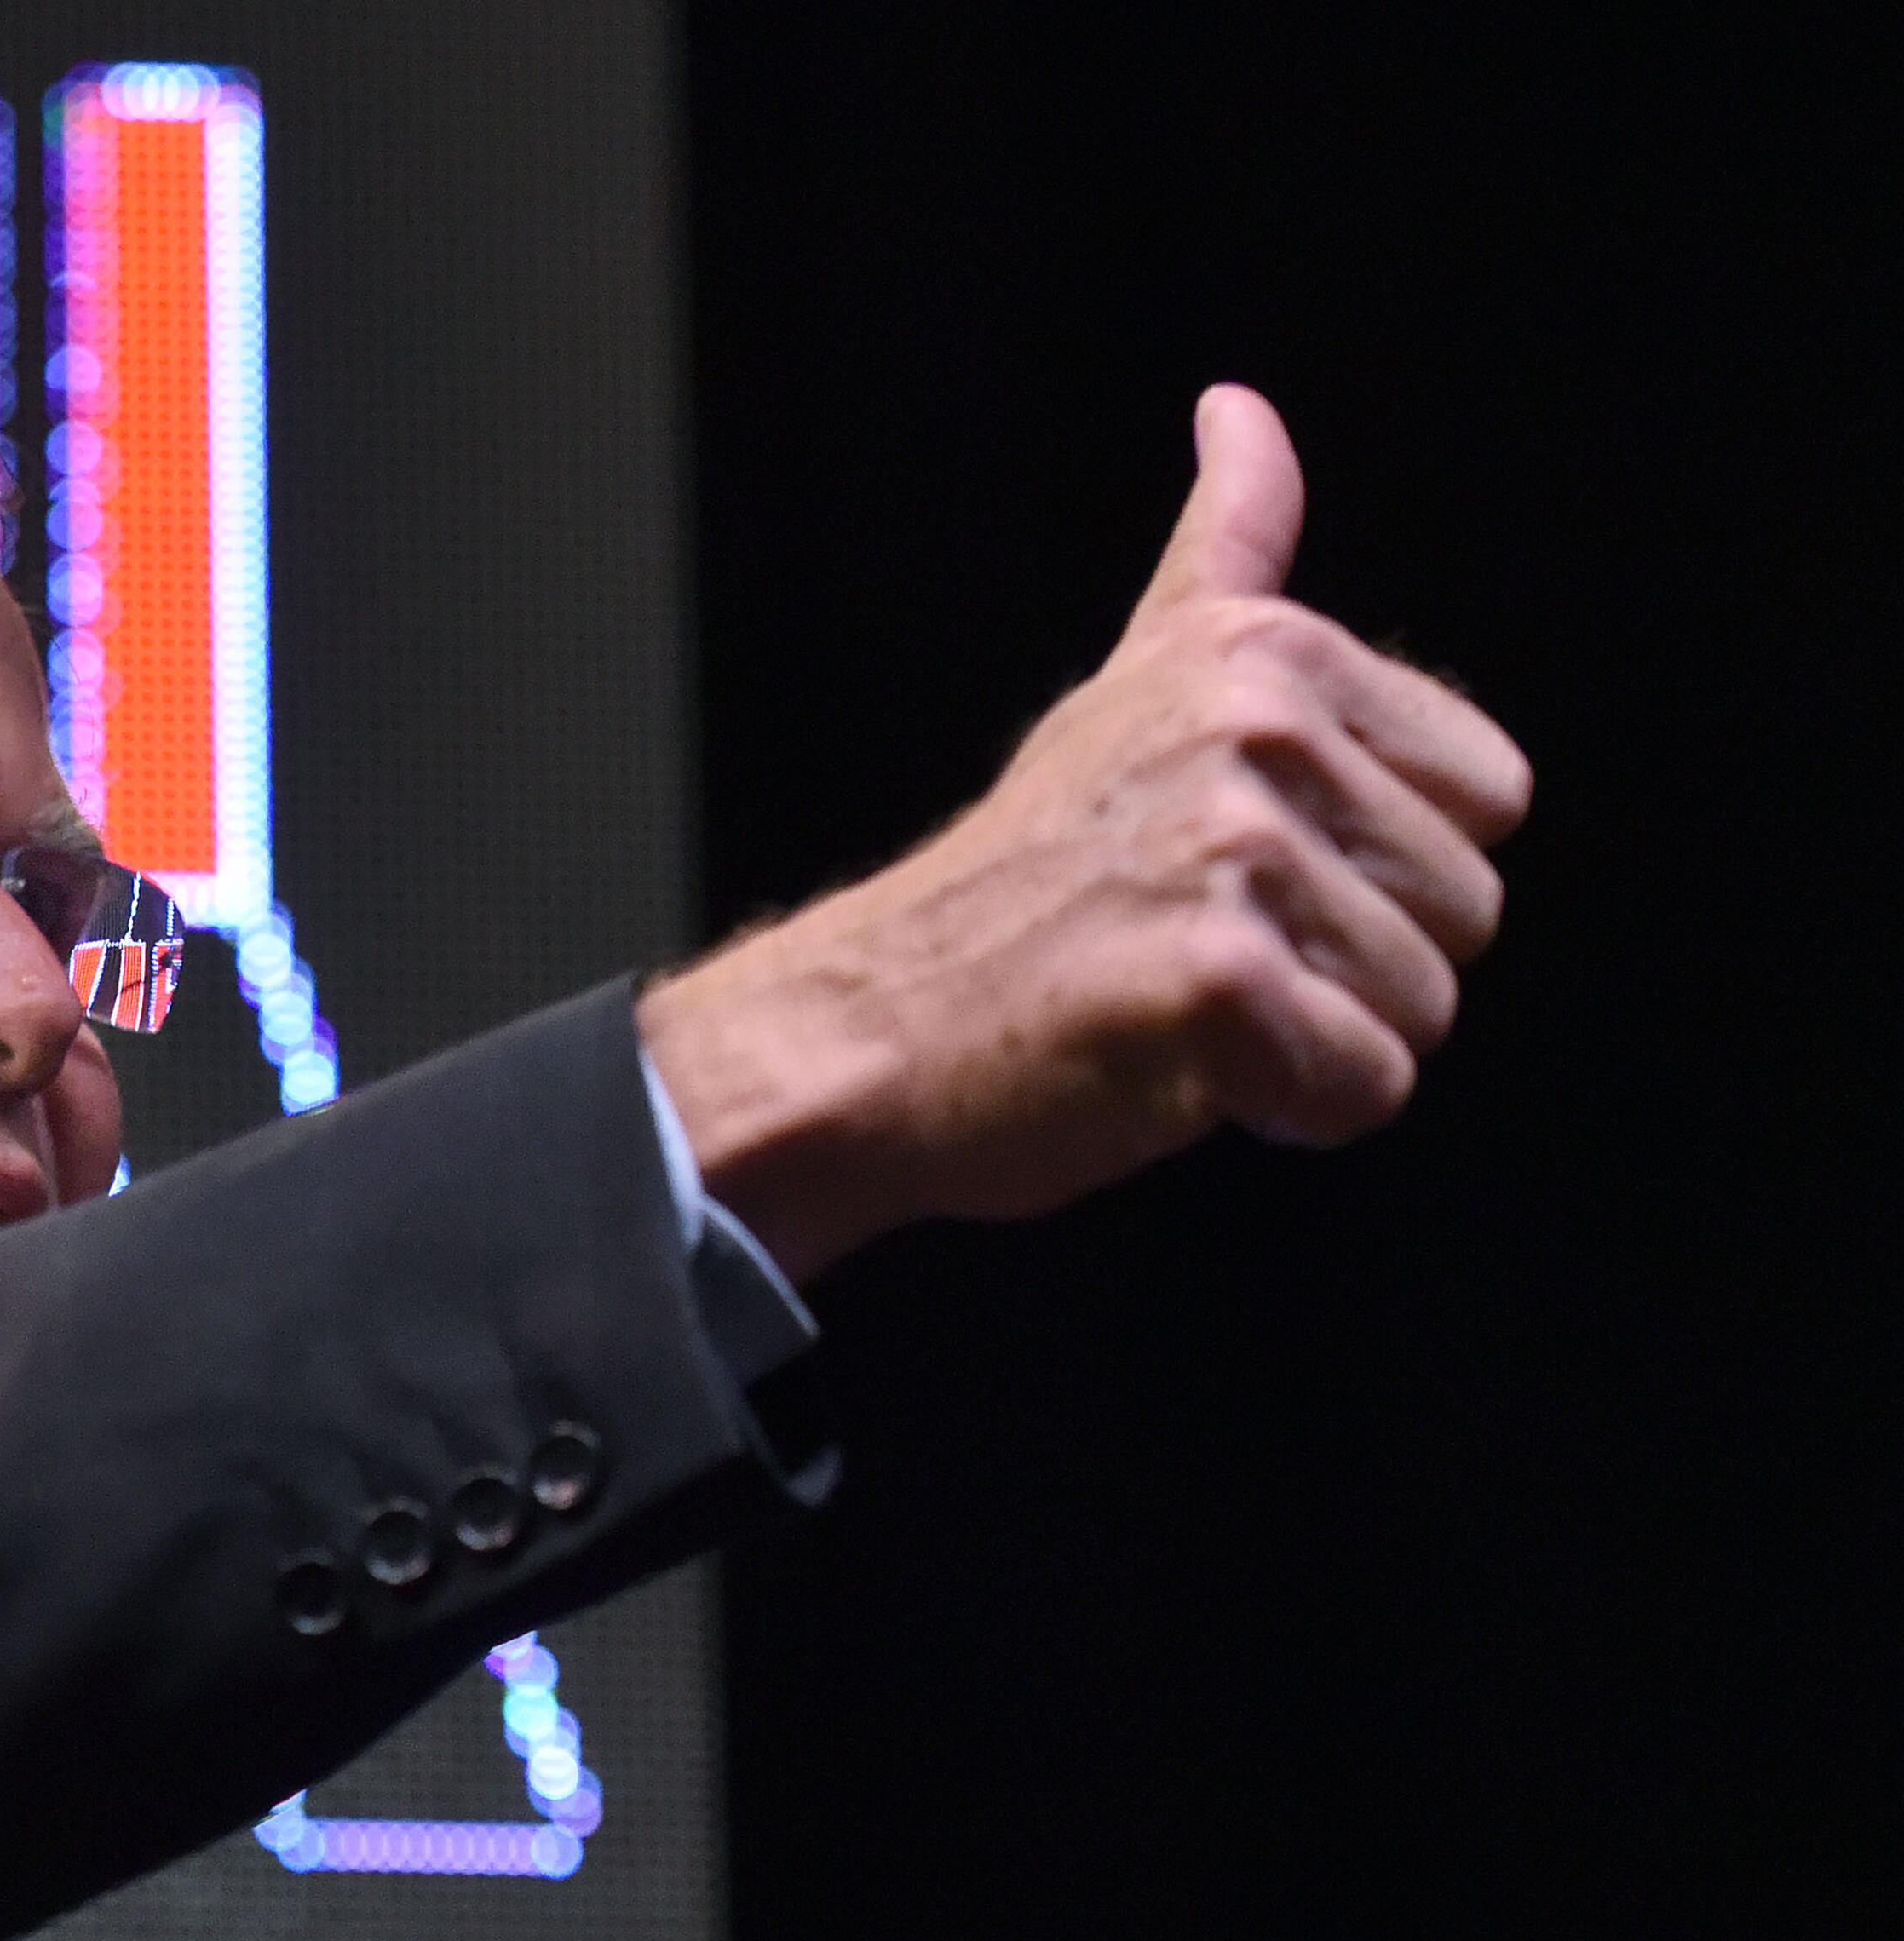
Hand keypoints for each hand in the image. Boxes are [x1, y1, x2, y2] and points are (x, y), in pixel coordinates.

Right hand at [641, 385, 1533, 1279]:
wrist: (872, 1025)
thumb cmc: (1018, 886)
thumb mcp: (1130, 685)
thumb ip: (1225, 552)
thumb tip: (1242, 406)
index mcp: (1264, 652)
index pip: (1490, 796)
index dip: (1377, 864)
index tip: (1238, 870)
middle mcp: (1258, 727)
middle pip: (1470, 909)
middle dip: (1352, 964)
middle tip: (1197, 949)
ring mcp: (1235, 850)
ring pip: (1424, 1007)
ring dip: (1318, 1044)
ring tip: (1181, 1007)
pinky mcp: (1218, 980)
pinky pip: (1365, 1085)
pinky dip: (1286, 1112)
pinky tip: (1176, 1068)